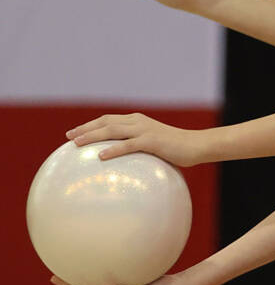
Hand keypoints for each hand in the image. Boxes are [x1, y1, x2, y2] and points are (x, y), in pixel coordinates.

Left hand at [65, 113, 203, 165]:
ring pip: (112, 130)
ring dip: (92, 136)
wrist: (196, 145)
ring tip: (77, 144)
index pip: (108, 119)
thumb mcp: (154, 146)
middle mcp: (138, 122)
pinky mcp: (151, 141)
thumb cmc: (176, 150)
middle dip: (85, 128)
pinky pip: (128, 145)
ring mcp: (144, 130)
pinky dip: (113, 149)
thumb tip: (124, 165)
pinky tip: (100, 156)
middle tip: (68, 137)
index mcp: (137, 121)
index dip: (90, 125)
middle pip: (105, 121)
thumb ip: (138, 149)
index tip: (74, 133)